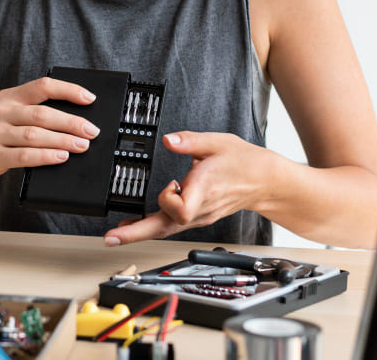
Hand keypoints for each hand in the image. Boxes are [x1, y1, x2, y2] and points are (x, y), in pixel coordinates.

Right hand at [0, 76, 99, 191]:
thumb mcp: (5, 121)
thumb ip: (30, 118)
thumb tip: (73, 124)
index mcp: (6, 98)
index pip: (42, 86)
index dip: (68, 90)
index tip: (89, 98)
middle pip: (42, 113)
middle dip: (72, 122)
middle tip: (91, 131)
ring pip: (35, 134)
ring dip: (63, 140)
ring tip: (82, 146)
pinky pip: (24, 155)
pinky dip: (46, 156)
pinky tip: (61, 157)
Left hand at [103, 131, 271, 245]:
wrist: (265, 182)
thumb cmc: (243, 162)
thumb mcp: (217, 142)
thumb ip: (190, 140)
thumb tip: (168, 139)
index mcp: (204, 188)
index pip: (182, 210)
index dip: (169, 199)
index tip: (170, 183)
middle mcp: (200, 207)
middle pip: (165, 228)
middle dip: (135, 234)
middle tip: (110, 238)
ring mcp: (199, 216)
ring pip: (166, 230)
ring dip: (140, 232)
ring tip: (116, 234)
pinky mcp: (198, 217)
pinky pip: (171, 226)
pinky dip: (152, 227)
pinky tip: (136, 226)